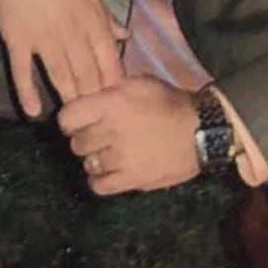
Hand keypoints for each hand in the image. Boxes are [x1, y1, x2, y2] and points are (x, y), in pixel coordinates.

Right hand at [0, 0, 126, 117]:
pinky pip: (23, 71)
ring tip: (73, 122)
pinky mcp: (17, 38)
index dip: (114, 85)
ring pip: (61, 76)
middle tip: (98, 122)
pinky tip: (33, 112)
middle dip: (94, 100)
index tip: (118, 104)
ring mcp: (44, 38)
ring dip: (69, 100)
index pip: (109, 61)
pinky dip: (28, 92)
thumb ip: (106, 16)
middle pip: (87, 74)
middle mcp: (73, 33)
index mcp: (93, 19)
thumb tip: (125, 36)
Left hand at [57, 76, 198, 195]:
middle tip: (99, 135)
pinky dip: (101, 179)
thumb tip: (89, 93)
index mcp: (111, 104)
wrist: (201, 131)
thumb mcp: (140, 82)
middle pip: (76, 143)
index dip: (71, 119)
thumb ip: (111, 87)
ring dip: (95, 158)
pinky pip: (99, 185)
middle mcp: (111, 132)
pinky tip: (110, 171)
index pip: (66, 118)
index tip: (80, 119)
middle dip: (85, 138)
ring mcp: (120, 158)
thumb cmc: (170, 102)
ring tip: (109, 153)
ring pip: (87, 164)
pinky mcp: (131, 180)